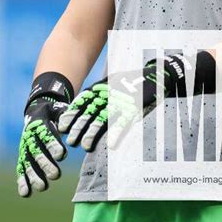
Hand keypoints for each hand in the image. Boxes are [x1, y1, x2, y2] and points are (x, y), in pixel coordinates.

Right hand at [16, 97, 67, 196]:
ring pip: (28, 163)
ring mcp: (24, 148)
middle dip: (45, 164)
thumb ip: (64, 116)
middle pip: (36, 152)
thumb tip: (68, 126)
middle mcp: (29, 137)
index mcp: (39, 123)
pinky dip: (22, 181)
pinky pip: (21, 170)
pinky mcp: (23, 157)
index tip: (62, 155)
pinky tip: (25, 193)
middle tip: (56, 175)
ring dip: (34, 176)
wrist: (37, 112)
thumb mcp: (59, 110)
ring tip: (43, 187)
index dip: (52, 144)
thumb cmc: (53, 113)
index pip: (46, 134)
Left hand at [58, 52, 215, 151]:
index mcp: (105, 86)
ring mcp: (124, 99)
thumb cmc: (135, 82)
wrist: (160, 75)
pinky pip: (126, 121)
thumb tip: (87, 107)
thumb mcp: (116, 84)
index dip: (73, 113)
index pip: (84, 100)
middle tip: (69, 140)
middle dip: (79, 126)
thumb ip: (102, 94)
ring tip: (85, 146)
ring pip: (105, 117)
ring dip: (93, 132)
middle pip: (91, 110)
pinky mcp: (137, 106)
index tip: (62, 126)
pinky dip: (118, 133)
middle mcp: (112, 92)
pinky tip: (111, 145)